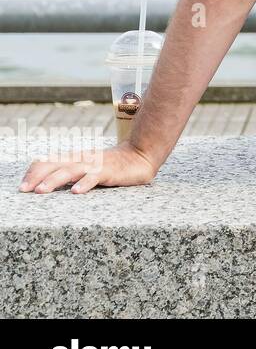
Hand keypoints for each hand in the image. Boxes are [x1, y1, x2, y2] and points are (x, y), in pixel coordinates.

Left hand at [18, 144, 157, 194]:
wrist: (139, 156)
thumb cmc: (111, 165)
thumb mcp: (87, 167)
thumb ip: (69, 172)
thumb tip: (45, 182)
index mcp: (74, 158)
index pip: (48, 161)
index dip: (33, 172)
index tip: (22, 187)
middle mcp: (81, 159)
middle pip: (55, 165)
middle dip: (37, 177)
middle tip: (24, 189)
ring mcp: (95, 165)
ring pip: (70, 171)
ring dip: (54, 180)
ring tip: (41, 190)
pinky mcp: (109, 171)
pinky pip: (95, 177)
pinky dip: (85, 183)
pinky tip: (76, 192)